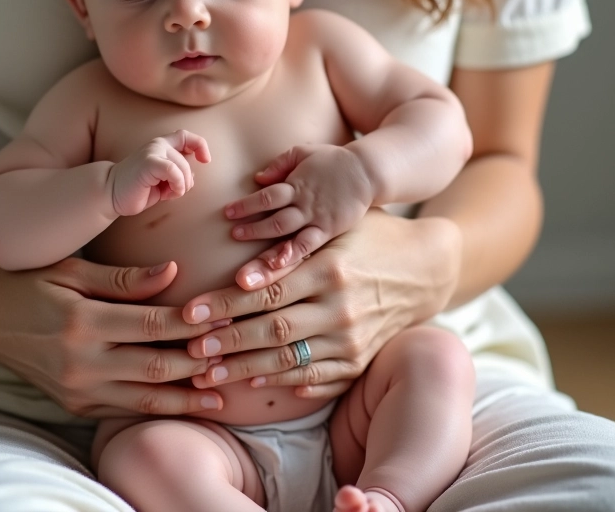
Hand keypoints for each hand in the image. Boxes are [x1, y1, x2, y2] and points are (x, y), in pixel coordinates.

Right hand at [0, 256, 228, 416]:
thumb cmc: (32, 281)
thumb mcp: (75, 270)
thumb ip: (126, 278)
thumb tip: (174, 272)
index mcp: (82, 321)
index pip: (152, 325)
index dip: (191, 323)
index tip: (223, 315)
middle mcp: (80, 361)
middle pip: (155, 367)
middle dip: (199, 363)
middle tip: (235, 355)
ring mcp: (77, 388)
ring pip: (144, 399)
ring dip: (186, 398)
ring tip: (222, 393)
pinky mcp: (74, 403)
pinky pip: (123, 410)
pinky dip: (157, 409)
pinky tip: (184, 403)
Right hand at [110, 129, 209, 215]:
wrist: (112, 193)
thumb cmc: (139, 188)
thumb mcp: (163, 180)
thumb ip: (177, 173)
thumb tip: (193, 176)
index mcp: (162, 145)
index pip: (187, 136)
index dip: (200, 146)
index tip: (205, 160)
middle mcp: (158, 144)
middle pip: (187, 161)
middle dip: (187, 181)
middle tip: (174, 192)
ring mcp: (152, 151)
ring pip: (182, 167)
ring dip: (181, 186)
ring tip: (167, 194)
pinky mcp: (148, 162)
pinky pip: (173, 171)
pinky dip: (176, 185)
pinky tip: (168, 194)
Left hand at [183, 210, 460, 397]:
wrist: (426, 267)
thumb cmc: (370, 238)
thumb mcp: (334, 231)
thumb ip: (291, 247)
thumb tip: (239, 269)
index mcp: (328, 268)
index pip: (266, 291)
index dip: (224, 304)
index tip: (189, 313)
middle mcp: (339, 307)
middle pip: (271, 330)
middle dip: (226, 342)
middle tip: (188, 349)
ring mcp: (352, 338)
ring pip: (288, 360)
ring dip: (244, 369)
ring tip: (208, 374)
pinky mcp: (360, 359)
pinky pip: (318, 378)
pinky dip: (285, 384)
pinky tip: (255, 385)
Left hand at [225, 144, 371, 268]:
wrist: (367, 172)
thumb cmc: (333, 161)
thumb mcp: (304, 152)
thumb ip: (281, 164)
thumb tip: (258, 178)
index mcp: (297, 184)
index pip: (268, 195)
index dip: (247, 204)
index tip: (228, 212)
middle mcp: (305, 204)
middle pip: (275, 218)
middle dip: (253, 228)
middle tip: (233, 235)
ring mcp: (318, 219)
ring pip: (290, 235)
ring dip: (267, 248)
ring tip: (249, 260)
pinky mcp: (329, 231)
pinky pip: (309, 245)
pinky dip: (294, 256)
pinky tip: (280, 267)